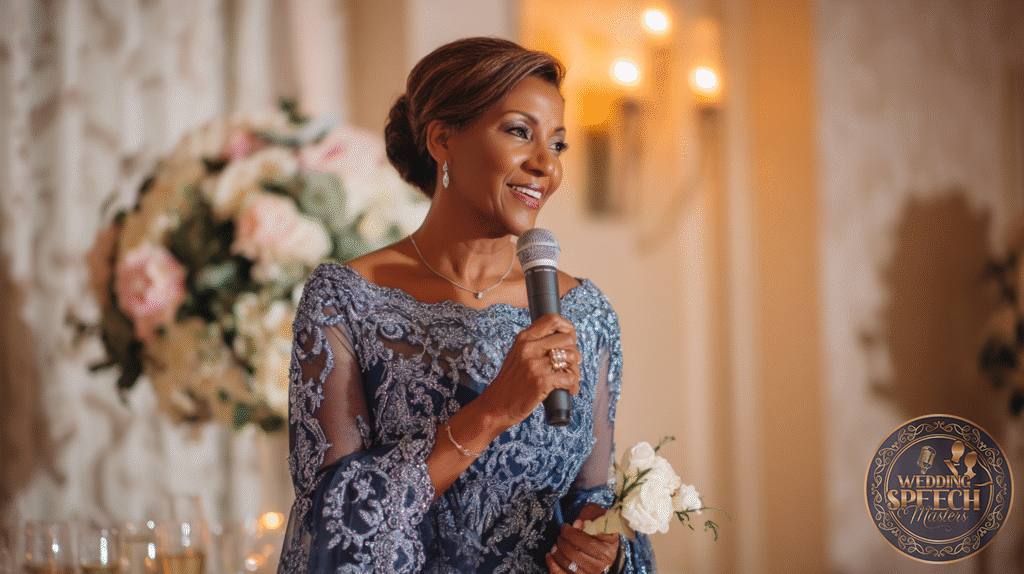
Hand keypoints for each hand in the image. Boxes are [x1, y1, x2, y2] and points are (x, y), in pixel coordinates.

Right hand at [474, 313, 580, 429]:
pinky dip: (573, 386)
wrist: (495, 406)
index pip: (552, 319)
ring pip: (571, 358)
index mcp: (524, 338)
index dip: (568, 327)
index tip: (571, 339)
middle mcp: (528, 348)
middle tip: (572, 365)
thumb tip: (565, 341)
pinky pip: (569, 379)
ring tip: (571, 379)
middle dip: (575, 352)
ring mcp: (534, 365)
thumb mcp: (518, 355)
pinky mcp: (540, 382)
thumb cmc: (511, 382)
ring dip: (575, 371)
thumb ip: (535, 344)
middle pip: (567, 339)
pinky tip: (569, 390)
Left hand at [546, 510, 619, 573]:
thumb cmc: (600, 528)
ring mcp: (593, 573)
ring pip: (568, 566)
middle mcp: (602, 563)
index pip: (586, 542)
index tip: (565, 526)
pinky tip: (550, 556)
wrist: (606, 545)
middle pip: (574, 554)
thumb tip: (576, 524)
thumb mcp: (599, 515)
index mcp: (608, 548)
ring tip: (555, 545)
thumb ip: (588, 515)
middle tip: (560, 536)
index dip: (571, 533)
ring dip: (557, 553)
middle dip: (562, 542)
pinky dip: (553, 566)